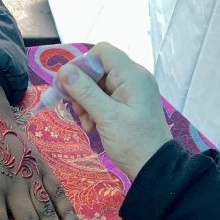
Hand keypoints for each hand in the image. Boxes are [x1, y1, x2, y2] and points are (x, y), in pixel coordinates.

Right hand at [59, 43, 171, 179]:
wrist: (155, 168)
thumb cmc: (133, 142)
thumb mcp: (106, 117)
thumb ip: (85, 92)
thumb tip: (63, 71)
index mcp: (132, 75)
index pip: (102, 52)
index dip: (82, 64)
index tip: (68, 85)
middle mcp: (134, 78)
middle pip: (98, 68)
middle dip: (82, 87)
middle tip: (75, 108)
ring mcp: (132, 91)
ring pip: (98, 84)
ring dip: (86, 101)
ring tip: (86, 122)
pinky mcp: (129, 103)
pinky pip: (105, 97)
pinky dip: (94, 108)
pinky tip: (92, 126)